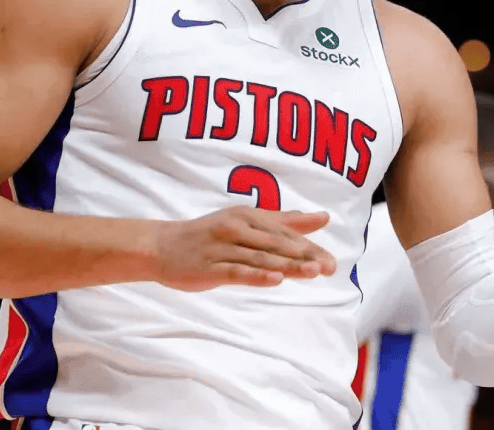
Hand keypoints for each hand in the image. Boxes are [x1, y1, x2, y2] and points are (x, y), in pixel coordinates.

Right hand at [154, 206, 336, 290]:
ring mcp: (224, 247)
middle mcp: (238, 228)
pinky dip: (257, 274)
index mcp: (248, 215)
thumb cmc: (209, 234)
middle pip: (277, 244)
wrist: (162, 246)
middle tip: (330, 267)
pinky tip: (275, 279)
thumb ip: (282, 221)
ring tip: (312, 272)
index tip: (332, 259)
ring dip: (288, 265)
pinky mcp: (210, 266)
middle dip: (305, 255)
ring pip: (261, 257)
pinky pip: (237, 271)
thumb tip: (319, 218)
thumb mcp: (244, 221)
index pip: (284, 232)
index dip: (309, 245)